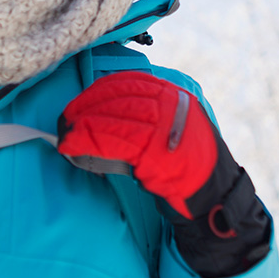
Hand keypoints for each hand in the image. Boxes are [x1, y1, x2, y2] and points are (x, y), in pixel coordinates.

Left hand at [56, 71, 225, 221]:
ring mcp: (163, 127)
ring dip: (81, 128)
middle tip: (65, 123)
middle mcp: (169, 105)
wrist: (214, 195)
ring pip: (109, 119)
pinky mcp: (153, 152)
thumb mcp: (171, 128)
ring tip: (65, 138)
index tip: (78, 104)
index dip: (96, 92)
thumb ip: (143, 116)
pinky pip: (110, 142)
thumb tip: (98, 118)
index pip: (126, 82)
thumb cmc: (188, 165)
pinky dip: (86, 145)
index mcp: (172, 95)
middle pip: (114, 99)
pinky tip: (71, 149)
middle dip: (83, 109)